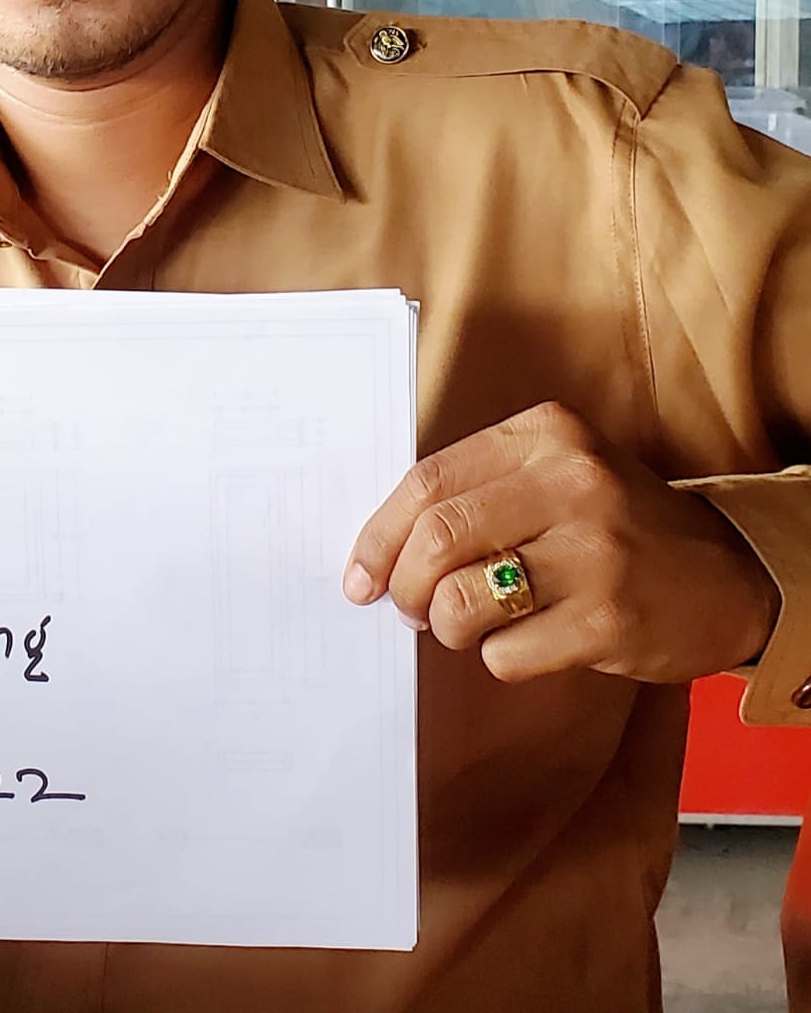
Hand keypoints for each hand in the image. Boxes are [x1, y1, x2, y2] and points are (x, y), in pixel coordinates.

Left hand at [342, 402, 780, 684]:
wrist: (730, 571)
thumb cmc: (613, 524)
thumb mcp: (553, 473)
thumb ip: (474, 491)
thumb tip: (377, 553)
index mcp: (545, 433)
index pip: (426, 482)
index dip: (378, 535)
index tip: (359, 575)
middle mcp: (572, 481)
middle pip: (435, 538)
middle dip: (404, 586)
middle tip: (410, 608)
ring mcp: (595, 551)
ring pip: (460, 600)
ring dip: (445, 626)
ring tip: (467, 624)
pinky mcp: (610, 619)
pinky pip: (504, 653)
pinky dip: (497, 657)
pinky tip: (528, 641)